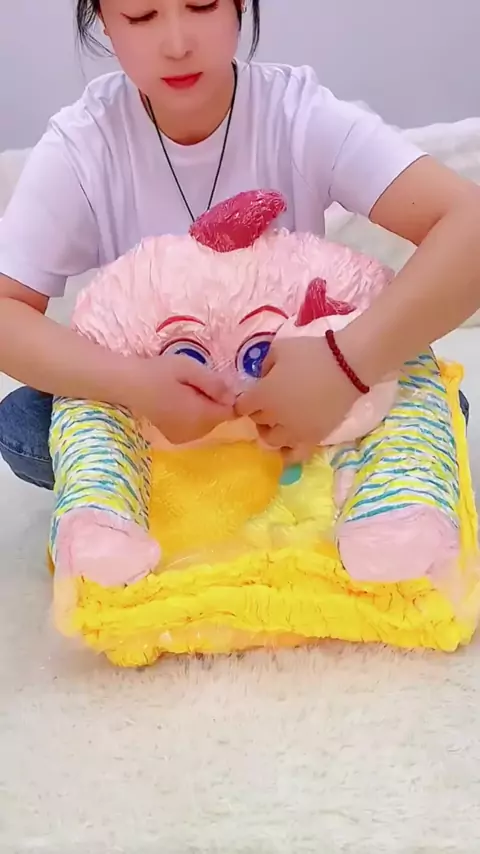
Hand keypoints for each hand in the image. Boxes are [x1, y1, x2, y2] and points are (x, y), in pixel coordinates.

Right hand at [124, 354, 234, 443]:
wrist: (128, 385)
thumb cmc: (158, 372)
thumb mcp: (189, 368)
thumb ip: (214, 383)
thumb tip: (234, 398)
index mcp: (199, 416)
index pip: (230, 412)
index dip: (227, 397)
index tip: (213, 383)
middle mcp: (194, 432)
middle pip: (220, 418)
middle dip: (214, 402)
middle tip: (194, 385)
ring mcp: (184, 438)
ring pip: (209, 423)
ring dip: (204, 409)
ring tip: (184, 392)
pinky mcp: (176, 438)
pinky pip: (196, 427)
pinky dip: (194, 416)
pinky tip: (179, 404)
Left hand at [235, 334, 359, 447]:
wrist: (347, 366)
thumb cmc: (311, 353)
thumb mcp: (279, 349)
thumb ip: (265, 366)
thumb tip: (263, 378)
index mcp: (263, 395)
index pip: (242, 407)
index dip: (245, 402)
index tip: (252, 397)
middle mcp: (274, 417)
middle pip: (258, 422)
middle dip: (260, 413)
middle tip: (269, 404)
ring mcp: (294, 431)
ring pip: (271, 441)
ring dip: (271, 431)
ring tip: (280, 423)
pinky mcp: (313, 439)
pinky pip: (294, 456)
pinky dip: (287, 453)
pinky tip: (289, 445)